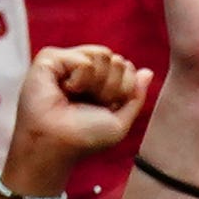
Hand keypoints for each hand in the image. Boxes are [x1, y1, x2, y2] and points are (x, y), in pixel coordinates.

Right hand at [5, 45, 153, 192]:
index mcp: (98, 81)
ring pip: (103, 55)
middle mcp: (83, 69)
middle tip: (89, 104)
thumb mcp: (120, 122)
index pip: (126, 67)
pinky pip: (84, 60)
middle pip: (116, 60)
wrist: (57, 143)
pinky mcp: (50, 58)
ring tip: (75, 97)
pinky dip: (80, 80)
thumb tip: (148, 72)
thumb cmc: (84, 138)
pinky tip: (64, 90)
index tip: (105, 108)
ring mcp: (66, 61)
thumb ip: (135, 96)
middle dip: (111, 87)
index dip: (123, 89)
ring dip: (97, 84)